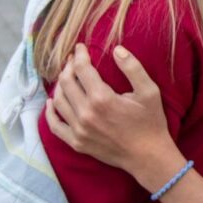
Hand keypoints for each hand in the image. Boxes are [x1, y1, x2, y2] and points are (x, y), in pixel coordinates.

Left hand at [45, 44, 173, 178]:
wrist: (148, 156)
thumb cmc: (151, 122)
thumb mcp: (150, 91)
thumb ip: (133, 68)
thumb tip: (117, 49)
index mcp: (102, 98)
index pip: (81, 69)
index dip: (79, 55)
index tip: (80, 47)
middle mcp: (86, 114)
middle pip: (66, 83)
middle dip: (68, 67)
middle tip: (73, 60)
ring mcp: (79, 130)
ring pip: (59, 101)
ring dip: (60, 85)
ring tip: (67, 76)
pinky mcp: (77, 143)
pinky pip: (55, 126)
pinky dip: (51, 112)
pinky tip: (53, 102)